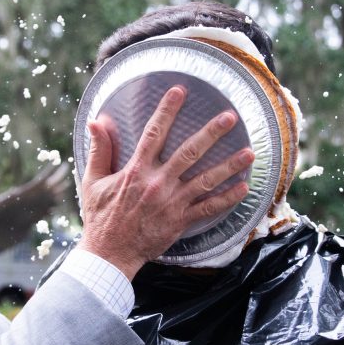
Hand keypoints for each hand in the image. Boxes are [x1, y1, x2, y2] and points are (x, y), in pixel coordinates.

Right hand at [78, 85, 254, 278]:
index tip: (180, 91)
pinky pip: (209, 209)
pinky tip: (244, 188)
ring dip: (229, 165)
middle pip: (189, 152)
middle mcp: (158, 183)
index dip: (167, 111)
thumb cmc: (100, 217)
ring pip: (206, 180)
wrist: (109, 253)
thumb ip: (100, 150)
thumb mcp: (93, 180)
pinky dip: (227, 199)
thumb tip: (97, 120)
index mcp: (136, 170)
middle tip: (230, 116)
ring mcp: (172, 202)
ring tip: (250, 152)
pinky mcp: (180, 221)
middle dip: (211, 132)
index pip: (154, 133)